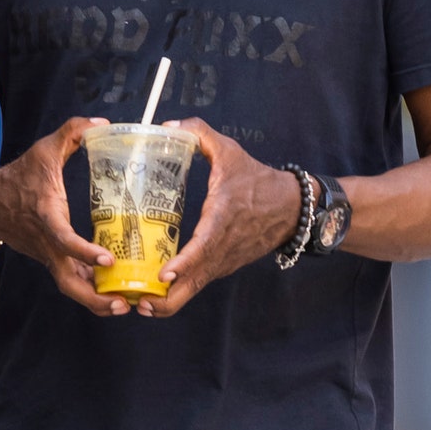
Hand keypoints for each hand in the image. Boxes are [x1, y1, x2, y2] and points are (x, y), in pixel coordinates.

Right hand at [0, 118, 129, 317]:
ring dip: (96, 301)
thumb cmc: (17, 178)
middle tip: (122, 303)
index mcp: (46, 219)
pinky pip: (71, 280)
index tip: (108, 260)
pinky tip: (114, 291)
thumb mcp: (43, 149)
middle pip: (69, 283)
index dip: (85, 253)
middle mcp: (47, 245)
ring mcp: (47, 256)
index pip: (65, 242)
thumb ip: (72, 131)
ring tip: (125, 305)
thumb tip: (102, 124)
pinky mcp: (49, 260)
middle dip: (95, 299)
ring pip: (71, 288)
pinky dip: (91, 289)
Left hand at [137, 120, 302, 317]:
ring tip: (140, 304)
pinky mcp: (222, 267)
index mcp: (223, 219)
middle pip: (194, 283)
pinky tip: (155, 293)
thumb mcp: (230, 151)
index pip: (203, 248)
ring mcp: (223, 261)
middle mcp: (222, 248)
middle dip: (167, 299)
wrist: (292, 208)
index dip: (184, 263)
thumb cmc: (257, 180)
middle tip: (138, 302)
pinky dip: (178, 292)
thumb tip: (168, 125)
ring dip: (169, 301)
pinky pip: (198, 283)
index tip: (163, 274)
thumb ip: (200, 133)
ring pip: (194, 288)